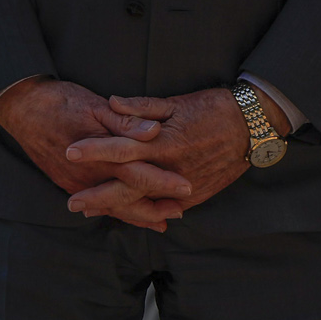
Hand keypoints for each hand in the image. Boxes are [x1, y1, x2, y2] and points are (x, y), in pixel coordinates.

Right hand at [0, 79, 178, 221]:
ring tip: (159, 222)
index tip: (187, 187)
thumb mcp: (96, 106)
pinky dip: (112, 210)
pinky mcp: (66, 182)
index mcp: (101, 155)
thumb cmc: (60, 102)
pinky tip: (122, 214)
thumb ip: (126, 122)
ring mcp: (75, 182)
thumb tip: (154, 131)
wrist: (21, 108)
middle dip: (154, 209)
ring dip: (136, 214)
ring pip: (111, 206)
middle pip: (128, 200)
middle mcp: (89, 175)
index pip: (140, 174)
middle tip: (179, 213)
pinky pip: (94, 203)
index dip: (164, 183)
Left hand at [63, 88, 266, 229]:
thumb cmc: (213, 108)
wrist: (251, 127)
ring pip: (143, 203)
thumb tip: (111, 103)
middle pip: (126, 187)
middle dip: (98, 196)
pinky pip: (165, 209)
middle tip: (72, 202)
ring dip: (116, 208)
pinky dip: (145, 214)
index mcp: (163, 142)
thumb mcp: (177, 102)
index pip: (120, 148)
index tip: (70, 153)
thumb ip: (142, 107)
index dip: (93, 151)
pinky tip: (128, 217)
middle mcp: (170, 169)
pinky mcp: (195, 196)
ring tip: (93, 212)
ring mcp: (183, 187)